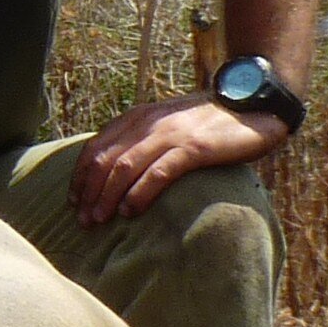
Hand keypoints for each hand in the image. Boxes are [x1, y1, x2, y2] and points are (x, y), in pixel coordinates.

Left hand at [73, 93, 286, 224]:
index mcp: (136, 118)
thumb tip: (116, 173)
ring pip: (124, 168)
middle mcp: (147, 124)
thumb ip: (142, 140)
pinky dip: (139, 194)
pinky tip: (130, 212)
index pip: (95, 148)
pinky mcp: (193, 148)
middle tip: (83, 220)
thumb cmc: (208, 123)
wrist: (254, 106)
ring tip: (99, 220)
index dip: (80, 177)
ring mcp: (170, 134)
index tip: (73, 202)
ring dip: (107, 197)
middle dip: (88, 193)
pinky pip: (157, 173)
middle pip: (104, 161)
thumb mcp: (167, 126)